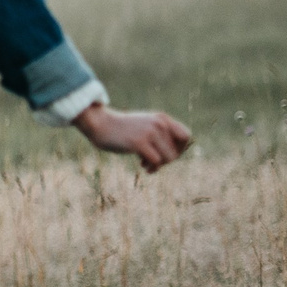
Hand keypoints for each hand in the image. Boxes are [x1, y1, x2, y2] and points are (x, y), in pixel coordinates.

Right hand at [73, 103, 192, 170]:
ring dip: (160, 166)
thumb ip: (159, 134)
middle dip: (168, 160)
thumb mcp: (144, 126)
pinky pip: (156, 161)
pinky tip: (143, 167)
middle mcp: (159, 124)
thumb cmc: (120, 129)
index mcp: (162, 118)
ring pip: (169, 158)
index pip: (186, 136)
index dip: (180, 148)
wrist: (99, 124)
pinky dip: (152, 168)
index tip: (166, 153)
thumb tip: (173, 155)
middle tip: (155, 161)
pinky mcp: (139, 143)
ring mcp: (149, 133)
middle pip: (178, 150)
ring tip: (146, 165)